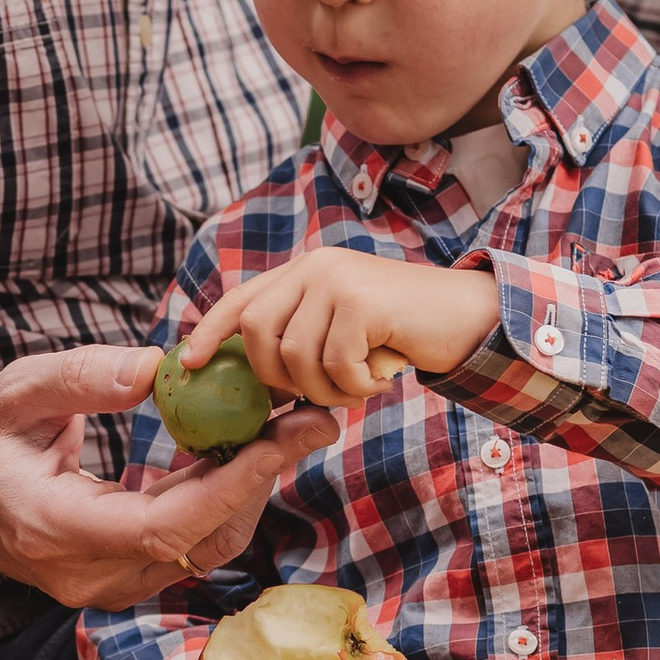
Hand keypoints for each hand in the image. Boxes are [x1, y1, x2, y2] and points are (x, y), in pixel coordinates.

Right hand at [0, 347, 337, 609]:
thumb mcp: (12, 392)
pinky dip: (221, 501)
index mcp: (56, 531)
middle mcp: (87, 575)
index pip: (164, 524)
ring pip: (204, 550)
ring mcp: (106, 588)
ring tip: (281, 427)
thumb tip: (156, 367)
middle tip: (308, 417)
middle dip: (261, 479)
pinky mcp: (122, 581)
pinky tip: (237, 451)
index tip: (281, 434)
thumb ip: (79, 377)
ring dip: (248, 490)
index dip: (232, 482)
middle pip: (200, 541)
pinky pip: (189, 547)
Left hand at [185, 252, 499, 411]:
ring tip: (358, 386)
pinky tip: (379, 377)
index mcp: (306, 271)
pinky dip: (355, 387)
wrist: (470, 316)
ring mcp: (338, 280)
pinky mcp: (362, 302)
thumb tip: (256, 377)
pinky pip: (335, 365)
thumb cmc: (404, 332)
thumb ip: (303, 334)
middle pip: (258, 332)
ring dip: (325, 389)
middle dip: (277, 377)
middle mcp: (316, 267)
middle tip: (316, 392)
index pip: (241, 299)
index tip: (189, 364)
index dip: (210, 332)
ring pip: (295, 356)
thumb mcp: (344, 326)